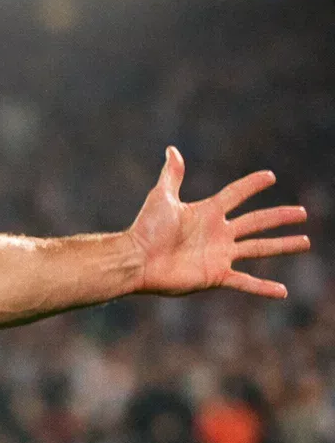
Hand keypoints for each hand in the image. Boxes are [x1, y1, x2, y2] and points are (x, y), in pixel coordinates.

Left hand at [128, 147, 309, 298]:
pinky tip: (282, 292)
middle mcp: (217, 233)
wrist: (136, 260)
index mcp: (207, 213)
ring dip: (282, 246)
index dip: (251, 185)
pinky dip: (263, 287)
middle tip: (302, 212)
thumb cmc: (145, 229)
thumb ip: (171, 175)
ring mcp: (219, 255)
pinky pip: (245, 282)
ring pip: (259, 248)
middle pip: (256, 222)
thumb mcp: (161, 197)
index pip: (235, 195)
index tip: (270, 176)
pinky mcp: (215, 275)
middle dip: (279, 217)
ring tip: (305, 242)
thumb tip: (172, 150)